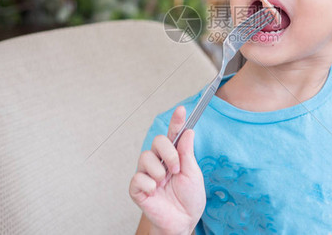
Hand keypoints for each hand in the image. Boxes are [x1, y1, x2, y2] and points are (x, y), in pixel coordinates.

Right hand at [129, 106, 205, 234]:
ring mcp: (147, 174)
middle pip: (157, 141)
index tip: (181, 110)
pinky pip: (138, 178)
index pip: (173, 135)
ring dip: (159, 170)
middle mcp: (159, 162)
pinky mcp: (137, 188)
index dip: (176, 121)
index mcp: (174, 156)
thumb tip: (188, 131)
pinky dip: (149, 185)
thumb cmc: (189, 199)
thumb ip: (187, 153)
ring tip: (165, 183)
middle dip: (168, 153)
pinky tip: (155, 192)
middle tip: (177, 168)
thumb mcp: (193, 174)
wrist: (183, 222)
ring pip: (145, 157)